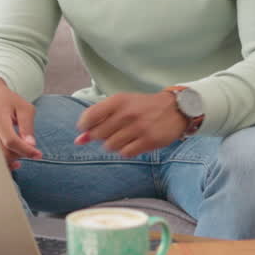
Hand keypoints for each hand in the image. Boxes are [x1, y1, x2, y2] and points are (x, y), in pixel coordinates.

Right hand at [0, 77, 42, 169]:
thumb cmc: (5, 100)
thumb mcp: (23, 107)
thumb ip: (27, 126)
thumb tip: (30, 145)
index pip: (11, 141)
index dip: (26, 150)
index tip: (37, 154)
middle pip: (3, 152)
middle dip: (19, 154)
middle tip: (29, 148)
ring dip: (11, 159)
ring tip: (21, 151)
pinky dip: (3, 160)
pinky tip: (12, 160)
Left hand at [75, 91, 189, 157]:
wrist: (175, 109)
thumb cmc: (143, 107)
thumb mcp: (122, 105)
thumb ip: (99, 118)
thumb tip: (78, 140)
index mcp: (118, 100)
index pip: (89, 116)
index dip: (85, 126)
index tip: (89, 128)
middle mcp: (127, 113)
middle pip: (98, 135)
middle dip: (100, 137)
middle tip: (113, 131)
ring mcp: (138, 128)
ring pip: (110, 146)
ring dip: (114, 144)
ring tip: (125, 137)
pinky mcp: (148, 141)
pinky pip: (125, 153)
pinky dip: (126, 151)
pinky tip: (133, 143)